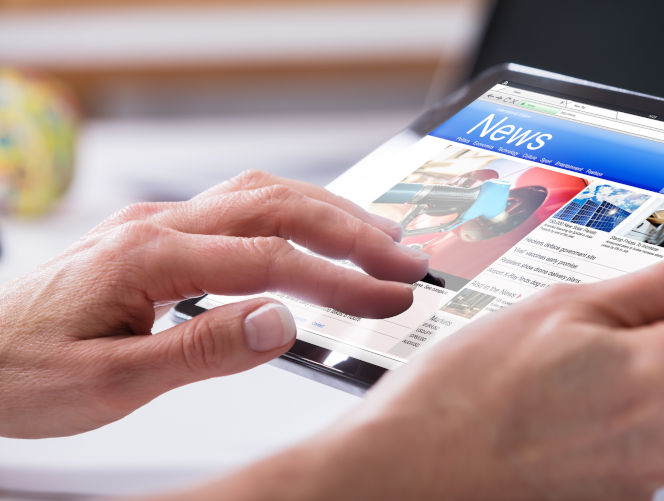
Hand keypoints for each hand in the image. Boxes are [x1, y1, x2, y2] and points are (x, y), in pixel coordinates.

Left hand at [0, 170, 428, 437]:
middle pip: (275, 206)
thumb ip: (200, 349)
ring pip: (261, 194)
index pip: (267, 259)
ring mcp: (159, 223)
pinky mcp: (161, 234)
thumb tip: (281, 322)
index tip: (386, 299)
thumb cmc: (27, 371)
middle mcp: (158, 226)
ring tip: (379, 239)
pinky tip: (314, 230)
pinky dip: (293, 214)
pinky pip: (240, 206)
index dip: (337, 280)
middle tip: (406, 259)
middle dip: (350, 231)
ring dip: (327, 213)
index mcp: (147, 259)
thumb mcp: (111, 381)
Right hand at [186, 225, 663, 500]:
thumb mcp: (562, 308)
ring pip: (646, 408)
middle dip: (638, 342)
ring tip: (539, 382)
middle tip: (565, 336)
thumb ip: (663, 284)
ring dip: (609, 386)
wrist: (409, 471)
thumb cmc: (466, 392)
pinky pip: (618, 448)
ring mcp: (635, 479)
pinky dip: (589, 426)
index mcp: (660, 377)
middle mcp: (663, 438)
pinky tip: (536, 417)